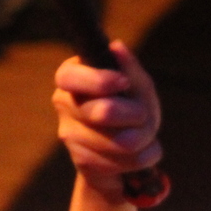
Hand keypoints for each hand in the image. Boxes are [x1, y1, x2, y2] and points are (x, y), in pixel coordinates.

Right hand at [53, 41, 162, 205]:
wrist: (123, 153)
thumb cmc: (130, 110)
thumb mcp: (137, 86)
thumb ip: (129, 68)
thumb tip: (117, 48)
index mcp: (72, 77)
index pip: (70, 77)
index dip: (98, 81)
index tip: (123, 82)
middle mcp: (64, 104)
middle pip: (104, 112)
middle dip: (138, 115)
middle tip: (144, 115)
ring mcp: (70, 134)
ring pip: (121, 141)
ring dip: (145, 139)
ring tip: (145, 136)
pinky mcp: (82, 161)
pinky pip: (124, 162)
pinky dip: (144, 158)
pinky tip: (141, 153)